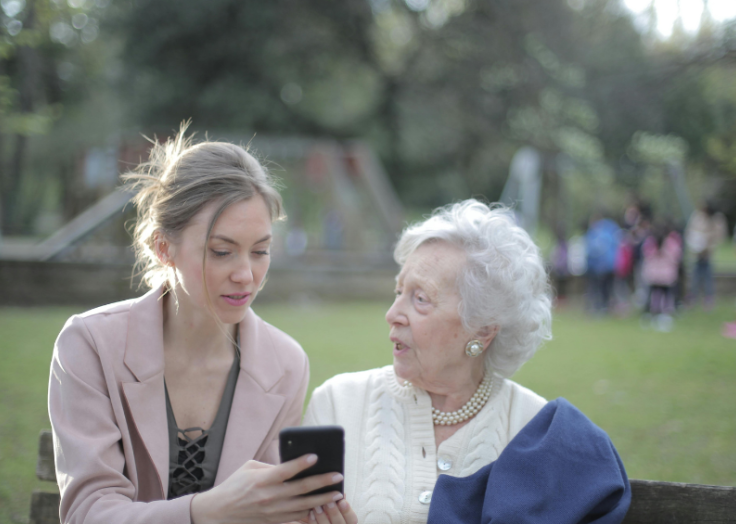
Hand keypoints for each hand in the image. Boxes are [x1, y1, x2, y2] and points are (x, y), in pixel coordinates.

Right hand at [191, 454, 343, 523]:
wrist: (219, 512)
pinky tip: (322, 508)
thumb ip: (271, 466)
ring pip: (303, 506)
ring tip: (337, 493)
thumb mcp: (250, 468)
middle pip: (301, 489)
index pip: (286, 470)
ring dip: (322, 500)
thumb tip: (292, 463)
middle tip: (338, 475)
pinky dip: (310, 513)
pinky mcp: (273, 521)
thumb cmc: (235, 485)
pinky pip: (296, 518)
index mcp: (262, 480)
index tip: (316, 456)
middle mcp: (269, 496)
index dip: (301, 463)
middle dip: (322, 482)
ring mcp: (272, 511)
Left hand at [305, 499, 357, 523]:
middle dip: (334, 512)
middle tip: (328, 502)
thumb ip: (339, 502)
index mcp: (347, 522)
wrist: (317, 520)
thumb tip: (342, 493)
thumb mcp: (336, 508)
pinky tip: (311, 513)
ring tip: (317, 506)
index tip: (342, 501)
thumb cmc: (330, 513)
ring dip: (322, 516)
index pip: (352, 519)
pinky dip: (313, 521)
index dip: (347, 511)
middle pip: (339, 523)